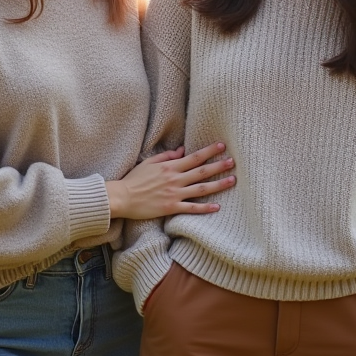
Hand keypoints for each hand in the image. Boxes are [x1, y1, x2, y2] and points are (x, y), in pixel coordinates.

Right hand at [106, 143, 235, 219]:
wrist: (122, 197)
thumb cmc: (134, 179)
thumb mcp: (149, 162)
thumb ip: (167, 156)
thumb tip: (182, 151)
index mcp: (170, 167)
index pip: (194, 157)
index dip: (209, 151)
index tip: (222, 146)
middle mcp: (175, 179)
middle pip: (202, 171)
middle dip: (219, 166)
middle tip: (233, 161)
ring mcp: (174, 194)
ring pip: (201, 188)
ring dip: (218, 184)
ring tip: (232, 180)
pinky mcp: (171, 207)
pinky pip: (191, 208)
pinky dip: (205, 208)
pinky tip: (217, 207)